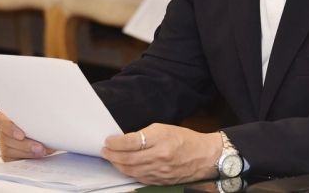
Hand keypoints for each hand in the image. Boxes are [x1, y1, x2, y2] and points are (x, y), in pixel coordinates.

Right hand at [0, 111, 55, 161]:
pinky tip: (37, 156)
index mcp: (6, 116)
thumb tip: (50, 125)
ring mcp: (4, 143)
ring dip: (28, 152)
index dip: (10, 128)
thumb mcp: (36, 115)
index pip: (0, 121)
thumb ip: (38, 117)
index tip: (22, 135)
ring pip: (8, 150)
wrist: (40, 129)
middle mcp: (3, 130)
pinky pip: (12, 160)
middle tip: (39, 147)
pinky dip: (27, 158)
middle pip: (6, 138)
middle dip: (24, 145)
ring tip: (42, 151)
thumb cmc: (37, 118)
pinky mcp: (7, 155)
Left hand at [101, 123, 221, 184]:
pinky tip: (124, 167)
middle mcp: (159, 156)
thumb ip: (145, 135)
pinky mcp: (160, 181)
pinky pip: (139, 178)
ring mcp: (159, 171)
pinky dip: (128, 172)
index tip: (108, 140)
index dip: (116, 142)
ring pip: (131, 170)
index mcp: (160, 138)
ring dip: (117, 164)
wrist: (204, 156)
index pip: (131, 141)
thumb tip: (126, 140)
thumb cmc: (185, 139)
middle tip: (104, 150)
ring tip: (110, 158)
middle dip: (112, 155)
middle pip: (128, 158)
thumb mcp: (164, 128)